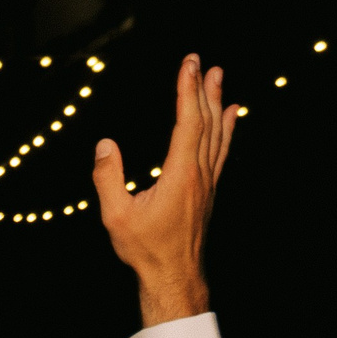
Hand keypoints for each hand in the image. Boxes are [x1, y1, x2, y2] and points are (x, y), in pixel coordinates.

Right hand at [91, 54, 236, 327]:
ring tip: (219, 77)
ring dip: (217, 103)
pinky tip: (231, 115)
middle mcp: (199, 173)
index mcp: (180, 174)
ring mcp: (207, 182)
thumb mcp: (116, 216)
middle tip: (202, 61)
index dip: (188, 91)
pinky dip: (227, 128)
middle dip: (203, 89)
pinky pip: (221, 151)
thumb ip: (108, 178)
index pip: (188, 122)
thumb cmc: (145, 249)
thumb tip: (105, 145)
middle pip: (207, 122)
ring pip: (217, 134)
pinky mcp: (208, 190)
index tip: (188, 65)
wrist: (174, 276)